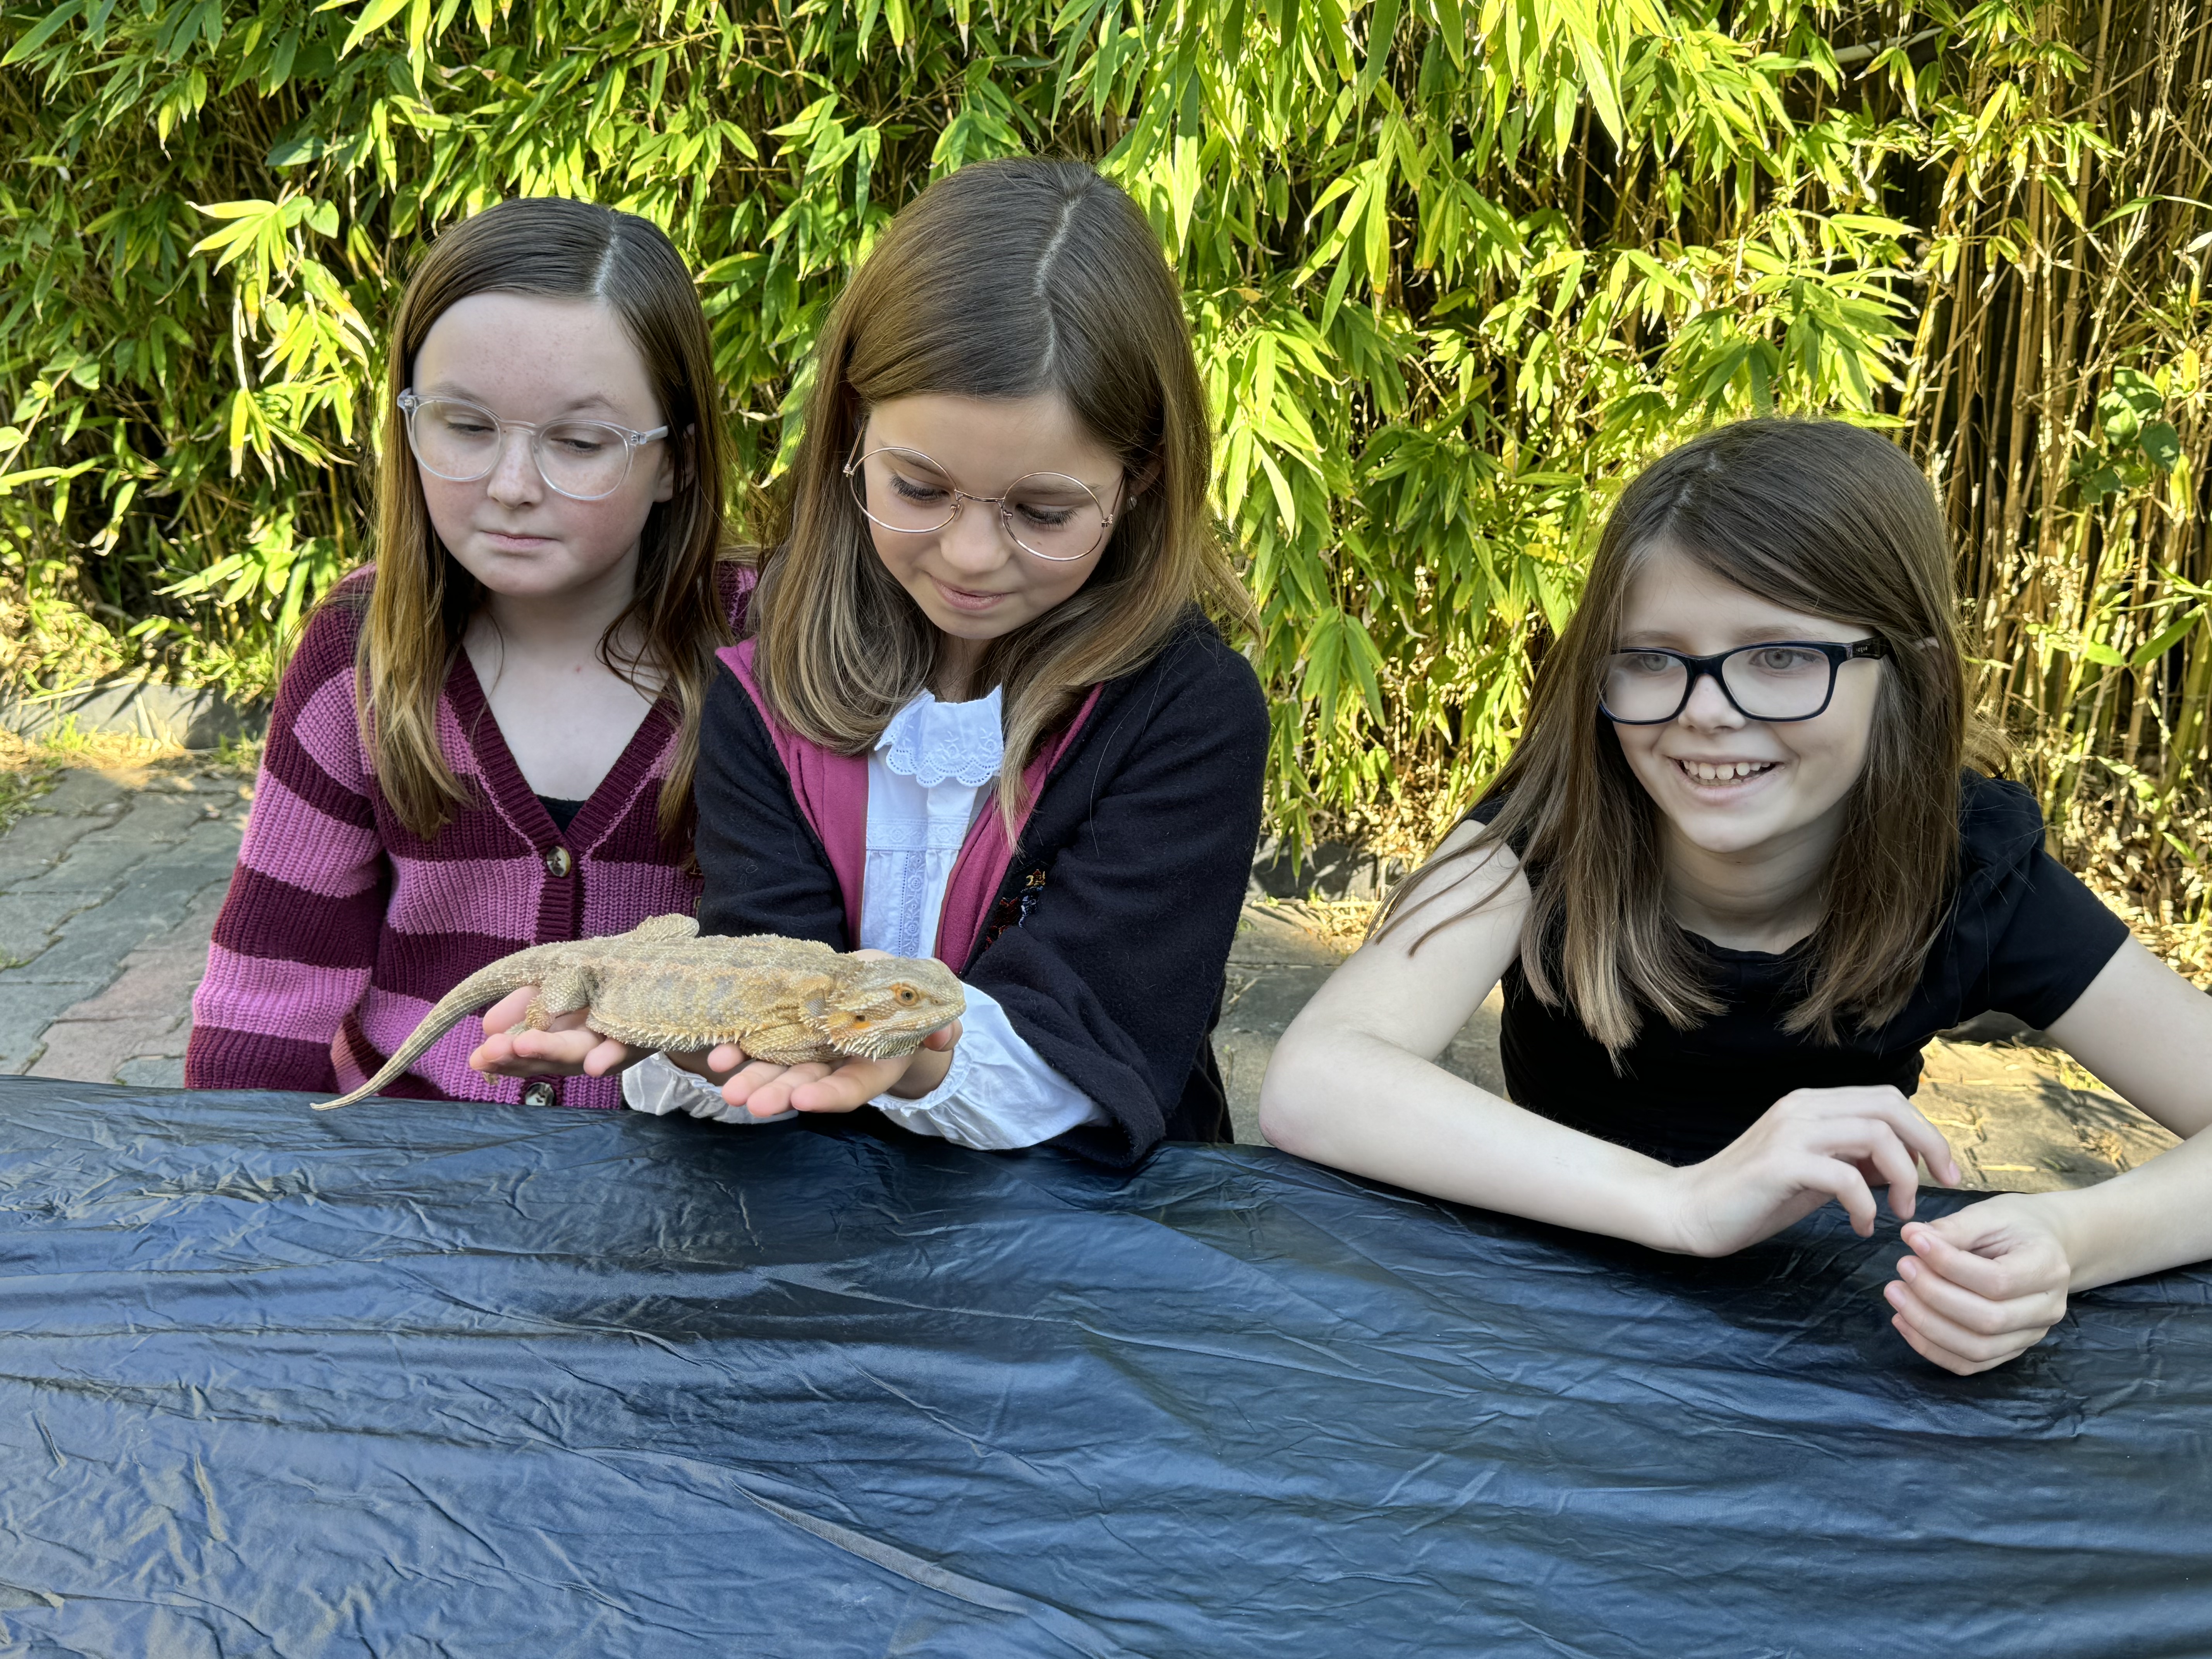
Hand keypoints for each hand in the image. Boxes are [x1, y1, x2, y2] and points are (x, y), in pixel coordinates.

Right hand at [466, 986, 650, 1079]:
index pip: (524, 1047)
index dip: (502, 1055)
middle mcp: (582, 1045)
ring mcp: (608, 1042)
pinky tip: (596, 1064)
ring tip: (523, 1045)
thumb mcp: (557, 985)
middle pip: (545, 1053)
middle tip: (488, 1053)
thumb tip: (489, 1026)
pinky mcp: (637, 1039)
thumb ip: (525, 1003)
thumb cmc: (602, 985)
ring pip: (576, 1050)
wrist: (662, 984)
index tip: (477, 1059)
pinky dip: (609, 1057)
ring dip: (550, 1050)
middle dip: (517, 1052)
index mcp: (559, 1034)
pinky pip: (623, 1048)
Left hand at [711, 1020, 963, 1118]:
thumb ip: (941, 1025)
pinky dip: (737, 1051)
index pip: (851, 1089)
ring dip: (749, 1078)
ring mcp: (808, 1051)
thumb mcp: (933, 1011)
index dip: (828, 1096)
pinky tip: (716, 1055)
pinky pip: (759, 1045)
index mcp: (873, 1066)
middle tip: (749, 1103)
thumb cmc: (909, 1003)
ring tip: (724, 1083)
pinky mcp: (787, 1030)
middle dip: (777, 1094)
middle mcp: (835, 1066)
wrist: (883, 991)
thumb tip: (944, 1035)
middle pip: (805, 1086)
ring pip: (776, 1070)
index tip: (804, 1100)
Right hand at [1660, 1085, 1962, 1257]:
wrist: (1690, 1209)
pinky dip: (1866, 1204)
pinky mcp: (1779, 1164)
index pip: (1887, 1100)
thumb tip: (1901, 1165)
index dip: (1926, 1133)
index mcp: (1811, 1105)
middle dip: (1928, 1148)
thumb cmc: (1753, 1196)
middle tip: (1939, 1188)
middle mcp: (1802, 1107)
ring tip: (1898, 1212)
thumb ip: (1853, 1161)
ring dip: (1902, 1178)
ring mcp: (1790, 1133)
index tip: (1944, 1173)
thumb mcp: (1815, 1174)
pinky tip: (1861, 1226)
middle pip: (1889, 1109)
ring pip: (1874, 1135)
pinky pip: (1844, 1176)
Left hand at [1884, 1197, 2071, 1373]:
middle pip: (1987, 1320)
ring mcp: (2030, 1336)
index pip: (1998, 1280)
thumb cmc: (2013, 1226)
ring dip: (1927, 1325)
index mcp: (2047, 1269)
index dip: (1950, 1265)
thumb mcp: (1990, 1215)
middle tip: (1902, 1267)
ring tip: (1895, 1293)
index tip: (1914, 1241)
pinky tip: (1903, 1321)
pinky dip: (1931, 1348)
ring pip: (1977, 1349)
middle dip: (1935, 1296)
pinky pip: (1970, 1364)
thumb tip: (1912, 1235)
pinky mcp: (2010, 1351)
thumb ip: (1954, 1227)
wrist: (2043, 1246)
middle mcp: (2047, 1310)